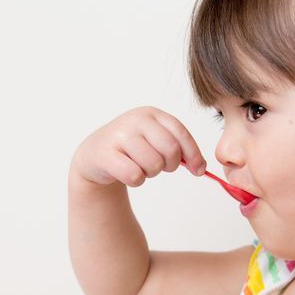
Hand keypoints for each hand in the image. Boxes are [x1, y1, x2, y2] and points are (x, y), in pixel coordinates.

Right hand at [71, 106, 206, 187]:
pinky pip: (135, 176)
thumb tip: (200, 167)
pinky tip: (127, 173)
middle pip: (171, 150)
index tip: (198, 170)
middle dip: (170, 166)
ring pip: (154, 165)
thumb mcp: (154, 140)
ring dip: (150, 173)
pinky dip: (136, 180)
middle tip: (159, 168)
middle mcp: (135, 119)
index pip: (181, 134)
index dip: (194, 154)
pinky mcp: (106, 154)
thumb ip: (178, 148)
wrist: (95, 154)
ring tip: (139, 167)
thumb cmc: (130, 149)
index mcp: (151, 113)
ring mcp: (119, 135)